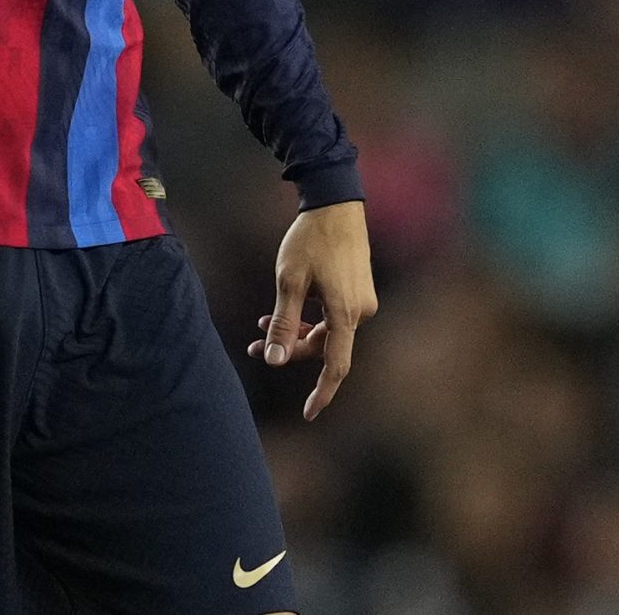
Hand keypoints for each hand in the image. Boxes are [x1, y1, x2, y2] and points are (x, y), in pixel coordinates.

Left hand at [246, 199, 376, 420]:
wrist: (335, 203)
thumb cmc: (310, 240)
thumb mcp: (289, 281)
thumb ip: (283, 323)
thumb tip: (275, 360)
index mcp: (345, 313)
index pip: (336, 366)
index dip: (323, 393)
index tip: (309, 414)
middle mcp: (360, 311)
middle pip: (325, 347)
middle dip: (290, 349)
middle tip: (255, 346)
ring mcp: (362, 300)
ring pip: (327, 331)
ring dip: (297, 333)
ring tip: (262, 323)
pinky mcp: (359, 290)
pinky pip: (334, 316)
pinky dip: (310, 319)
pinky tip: (287, 309)